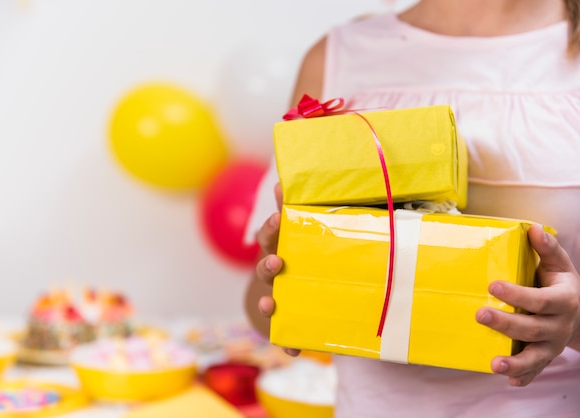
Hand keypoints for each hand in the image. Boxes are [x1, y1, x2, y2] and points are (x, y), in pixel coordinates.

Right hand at [254, 183, 299, 356]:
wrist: (304, 294)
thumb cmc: (310, 256)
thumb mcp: (315, 234)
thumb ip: (314, 211)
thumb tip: (305, 183)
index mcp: (282, 247)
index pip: (272, 234)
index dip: (273, 226)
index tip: (280, 219)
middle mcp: (275, 272)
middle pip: (265, 266)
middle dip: (268, 264)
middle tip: (277, 262)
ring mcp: (277, 296)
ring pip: (267, 299)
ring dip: (266, 301)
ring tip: (270, 303)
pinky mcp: (286, 321)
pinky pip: (284, 334)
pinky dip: (286, 342)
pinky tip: (292, 350)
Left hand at [475, 224, 579, 386]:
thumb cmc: (560, 283)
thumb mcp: (559, 264)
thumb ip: (546, 248)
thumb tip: (531, 228)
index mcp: (562, 300)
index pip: (539, 299)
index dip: (517, 293)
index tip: (493, 285)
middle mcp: (559, 326)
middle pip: (532, 328)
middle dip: (506, 323)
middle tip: (480, 314)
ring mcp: (553, 345)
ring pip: (535, 357)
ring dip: (515, 363)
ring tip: (494, 364)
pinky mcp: (546, 357)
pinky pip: (536, 371)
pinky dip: (524, 377)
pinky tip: (510, 382)